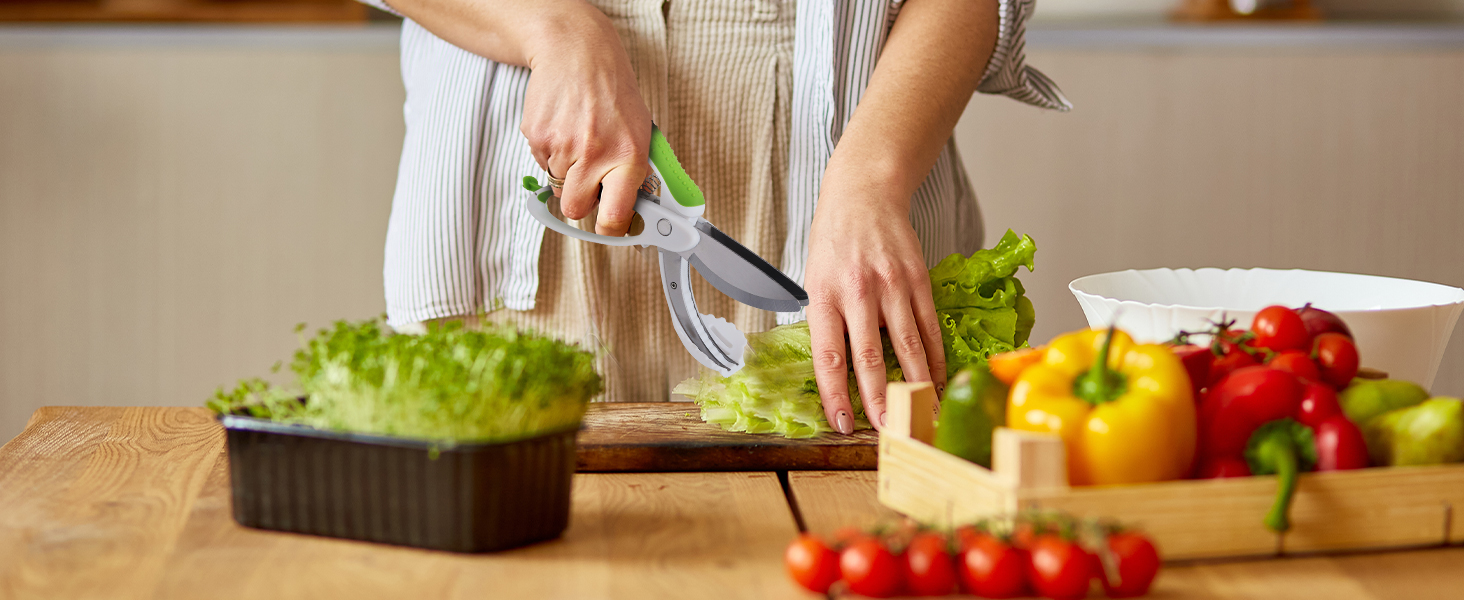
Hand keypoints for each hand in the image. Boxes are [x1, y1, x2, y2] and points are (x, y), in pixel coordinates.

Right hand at [520, 8, 650, 235]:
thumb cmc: (612, 91)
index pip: (616, 215)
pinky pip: (541, 162)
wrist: (577, 52)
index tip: (610, 229)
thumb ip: (634, 172)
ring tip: (578, 137)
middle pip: (575, 208)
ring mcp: (562, 146)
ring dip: (565, 170)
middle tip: (588, 178)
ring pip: (557, 184)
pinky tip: (562, 127)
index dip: (611, 229)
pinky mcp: (537, 136)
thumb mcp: (639, 130)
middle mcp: (595, 154)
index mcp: (628, 156)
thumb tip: (636, 210)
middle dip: (579, 199)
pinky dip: (550, 151)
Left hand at [805, 185, 945, 434]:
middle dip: (879, 400)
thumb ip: (827, 320)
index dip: (835, 394)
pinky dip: (933, 359)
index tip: (842, 423)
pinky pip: (929, 328)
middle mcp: (859, 292)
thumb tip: (838, 369)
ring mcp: (893, 285)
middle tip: (888, 432)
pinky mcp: (918, 280)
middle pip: (870, 357)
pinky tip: (935, 382)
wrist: (866, 193)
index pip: (829, 356)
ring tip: (921, 417)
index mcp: (825, 294)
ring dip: (915, 387)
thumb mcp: (815, 278)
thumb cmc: (834, 239)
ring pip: (908, 347)